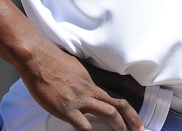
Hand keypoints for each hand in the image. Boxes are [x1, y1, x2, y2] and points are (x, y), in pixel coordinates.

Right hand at [18, 43, 144, 130]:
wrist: (38, 58)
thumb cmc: (53, 61)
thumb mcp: (77, 68)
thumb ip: (85, 81)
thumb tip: (88, 90)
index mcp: (94, 78)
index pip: (121, 86)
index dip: (134, 95)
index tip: (143, 104)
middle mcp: (92, 88)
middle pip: (119, 104)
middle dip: (132, 118)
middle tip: (141, 129)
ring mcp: (81, 99)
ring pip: (108, 112)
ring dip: (119, 125)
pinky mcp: (67, 108)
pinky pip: (83, 125)